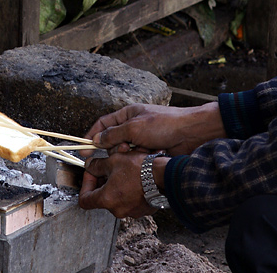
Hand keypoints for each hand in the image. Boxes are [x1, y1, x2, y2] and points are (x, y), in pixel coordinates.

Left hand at [78, 151, 157, 218]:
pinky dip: (128, 190)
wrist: (165, 176)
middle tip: (107, 167)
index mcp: (107, 200)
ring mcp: (131, 212)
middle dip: (102, 181)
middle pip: (101, 198)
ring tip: (122, 169)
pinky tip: (134, 177)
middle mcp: (118, 210)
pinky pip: (130, 200)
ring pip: (116, 198)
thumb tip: (89, 166)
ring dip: (116, 184)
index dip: (85, 185)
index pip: (84, 200)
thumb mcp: (113, 160)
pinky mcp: (143, 210)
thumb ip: (96, 165)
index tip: (91, 173)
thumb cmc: (139, 169)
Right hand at [86, 102, 225, 155]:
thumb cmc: (164, 125)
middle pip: (112, 140)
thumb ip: (113, 135)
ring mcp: (142, 140)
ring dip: (126, 155)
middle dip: (113, 148)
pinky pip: (135, 159)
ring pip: (123, 152)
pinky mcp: (149, 152)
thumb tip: (96, 141)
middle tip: (118, 153)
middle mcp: (133, 126)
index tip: (84, 150)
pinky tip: (143, 160)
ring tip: (136, 154)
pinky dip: (136, 161)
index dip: (91, 136)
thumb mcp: (134, 128)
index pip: (103, 124)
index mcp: (127, 114)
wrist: (192, 135)